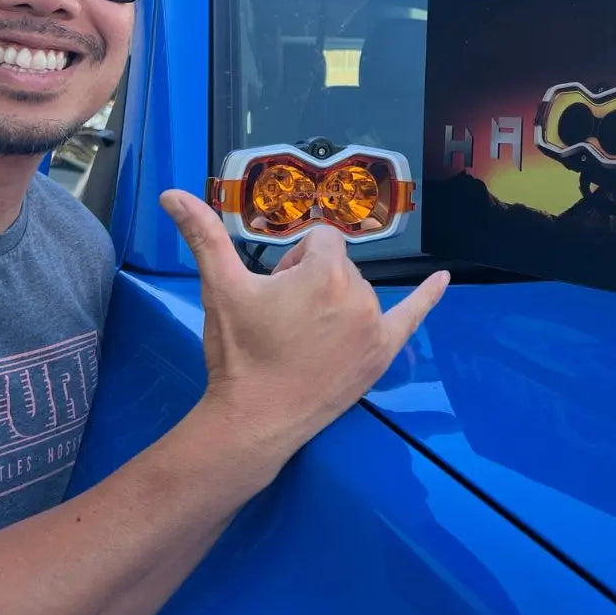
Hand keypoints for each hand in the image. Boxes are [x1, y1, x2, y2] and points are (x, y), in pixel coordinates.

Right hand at [160, 190, 448, 464]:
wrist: (253, 422)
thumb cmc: (238, 352)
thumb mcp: (220, 287)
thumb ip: (202, 234)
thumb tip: (171, 192)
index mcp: (326, 273)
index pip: (319, 240)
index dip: (293, 260)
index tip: (275, 290)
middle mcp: (360, 295)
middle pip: (338, 263)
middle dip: (311, 279)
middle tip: (281, 318)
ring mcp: (375, 327)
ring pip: (357, 289)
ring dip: (334, 300)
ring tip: (302, 336)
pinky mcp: (383, 355)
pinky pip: (412, 317)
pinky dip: (429, 298)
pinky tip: (445, 280)